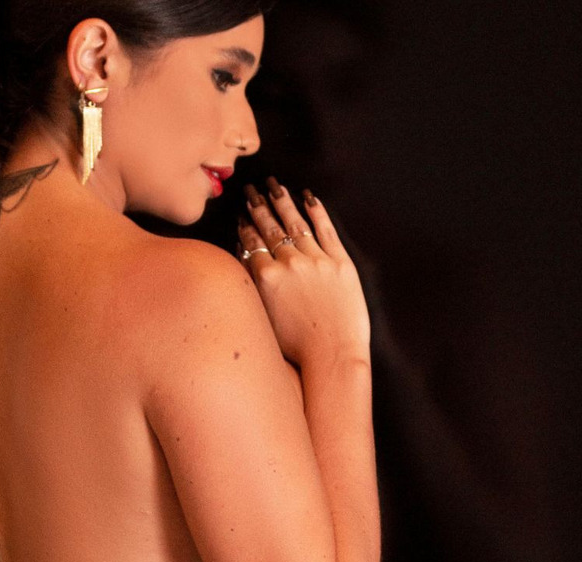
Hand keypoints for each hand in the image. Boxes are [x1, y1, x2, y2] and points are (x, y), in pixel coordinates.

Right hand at [237, 178, 370, 366]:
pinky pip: (326, 230)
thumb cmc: (296, 347)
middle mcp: (289, 263)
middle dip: (259, 205)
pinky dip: (317, 211)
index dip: (245, 225)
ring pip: (296, 223)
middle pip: (270, 228)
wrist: (332, 355)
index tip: (241, 213)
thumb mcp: (262, 316)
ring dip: (283, 202)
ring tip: (275, 186)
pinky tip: (309, 197)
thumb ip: (252, 285)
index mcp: (266, 277)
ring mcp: (317, 260)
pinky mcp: (340, 263)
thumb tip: (243, 258)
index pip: (252, 242)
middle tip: (252, 190)